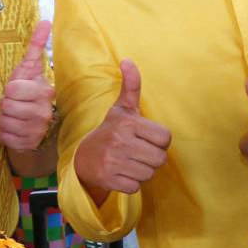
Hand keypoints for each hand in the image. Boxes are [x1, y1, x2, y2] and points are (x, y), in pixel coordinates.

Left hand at [0, 22, 55, 151]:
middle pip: (6, 106)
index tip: (17, 91)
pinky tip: (15, 128)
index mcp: (45, 91)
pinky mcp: (29, 144)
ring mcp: (38, 130)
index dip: (10, 89)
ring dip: (4, 119)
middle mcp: (44, 112)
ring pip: (4, 122)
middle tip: (14, 104)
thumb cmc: (31, 92)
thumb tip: (44, 20)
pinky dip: (6, 133)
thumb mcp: (31, 69)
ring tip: (14, 116)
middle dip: (6, 105)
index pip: (12, 89)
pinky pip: (5, 137)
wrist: (43, 123)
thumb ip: (36, 46)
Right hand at [73, 59, 171, 196]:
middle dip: (152, 158)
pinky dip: (131, 183)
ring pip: (149, 174)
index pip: (165, 138)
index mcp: (128, 123)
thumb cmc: (110, 131)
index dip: (159, 141)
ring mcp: (113, 162)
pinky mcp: (109, 180)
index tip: (145, 139)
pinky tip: (121, 174)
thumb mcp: (121, 109)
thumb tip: (127, 60)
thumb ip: (131, 86)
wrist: (82, 159)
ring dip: (142, 171)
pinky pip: (136, 187)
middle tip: (138, 153)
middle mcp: (120, 141)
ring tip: (129, 162)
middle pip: (160, 159)